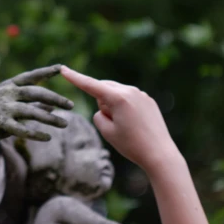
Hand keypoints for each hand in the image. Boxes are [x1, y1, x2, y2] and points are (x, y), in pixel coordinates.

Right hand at [0, 65, 73, 145]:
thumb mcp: (11, 103)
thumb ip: (32, 104)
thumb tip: (53, 106)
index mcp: (9, 85)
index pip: (30, 76)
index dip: (45, 72)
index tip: (61, 68)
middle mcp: (6, 93)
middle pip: (35, 93)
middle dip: (55, 98)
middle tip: (71, 105)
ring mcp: (2, 108)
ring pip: (31, 112)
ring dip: (49, 118)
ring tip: (65, 124)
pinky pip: (21, 129)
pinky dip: (35, 134)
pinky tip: (48, 137)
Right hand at [60, 66, 181, 176]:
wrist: (160, 154)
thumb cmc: (132, 145)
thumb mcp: (106, 132)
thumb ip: (98, 115)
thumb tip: (104, 107)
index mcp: (118, 98)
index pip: (90, 85)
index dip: (74, 78)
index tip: (62, 68)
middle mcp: (130, 91)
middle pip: (104, 88)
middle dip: (101, 101)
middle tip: (112, 123)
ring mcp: (141, 94)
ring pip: (116, 94)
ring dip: (114, 105)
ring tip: (126, 127)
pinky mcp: (149, 100)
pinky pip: (129, 99)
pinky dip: (125, 108)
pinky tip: (135, 125)